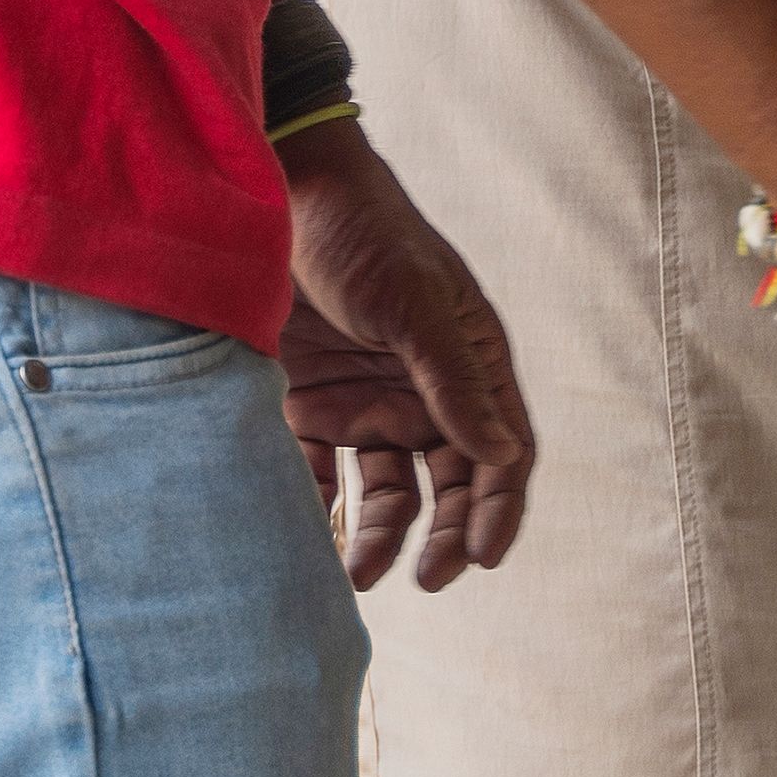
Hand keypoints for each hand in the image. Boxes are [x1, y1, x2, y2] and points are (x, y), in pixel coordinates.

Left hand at [281, 124, 535, 591]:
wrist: (274, 197)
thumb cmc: (363, 236)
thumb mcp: (415, 304)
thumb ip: (455, 380)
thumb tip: (502, 454)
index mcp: (470, 363)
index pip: (501, 450)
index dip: (498, 508)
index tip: (483, 557)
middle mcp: (425, 391)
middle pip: (450, 483)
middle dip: (445, 535)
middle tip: (427, 579)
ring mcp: (367, 400)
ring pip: (386, 490)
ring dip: (379, 534)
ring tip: (356, 573)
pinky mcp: (309, 403)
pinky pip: (318, 470)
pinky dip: (316, 502)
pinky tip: (306, 527)